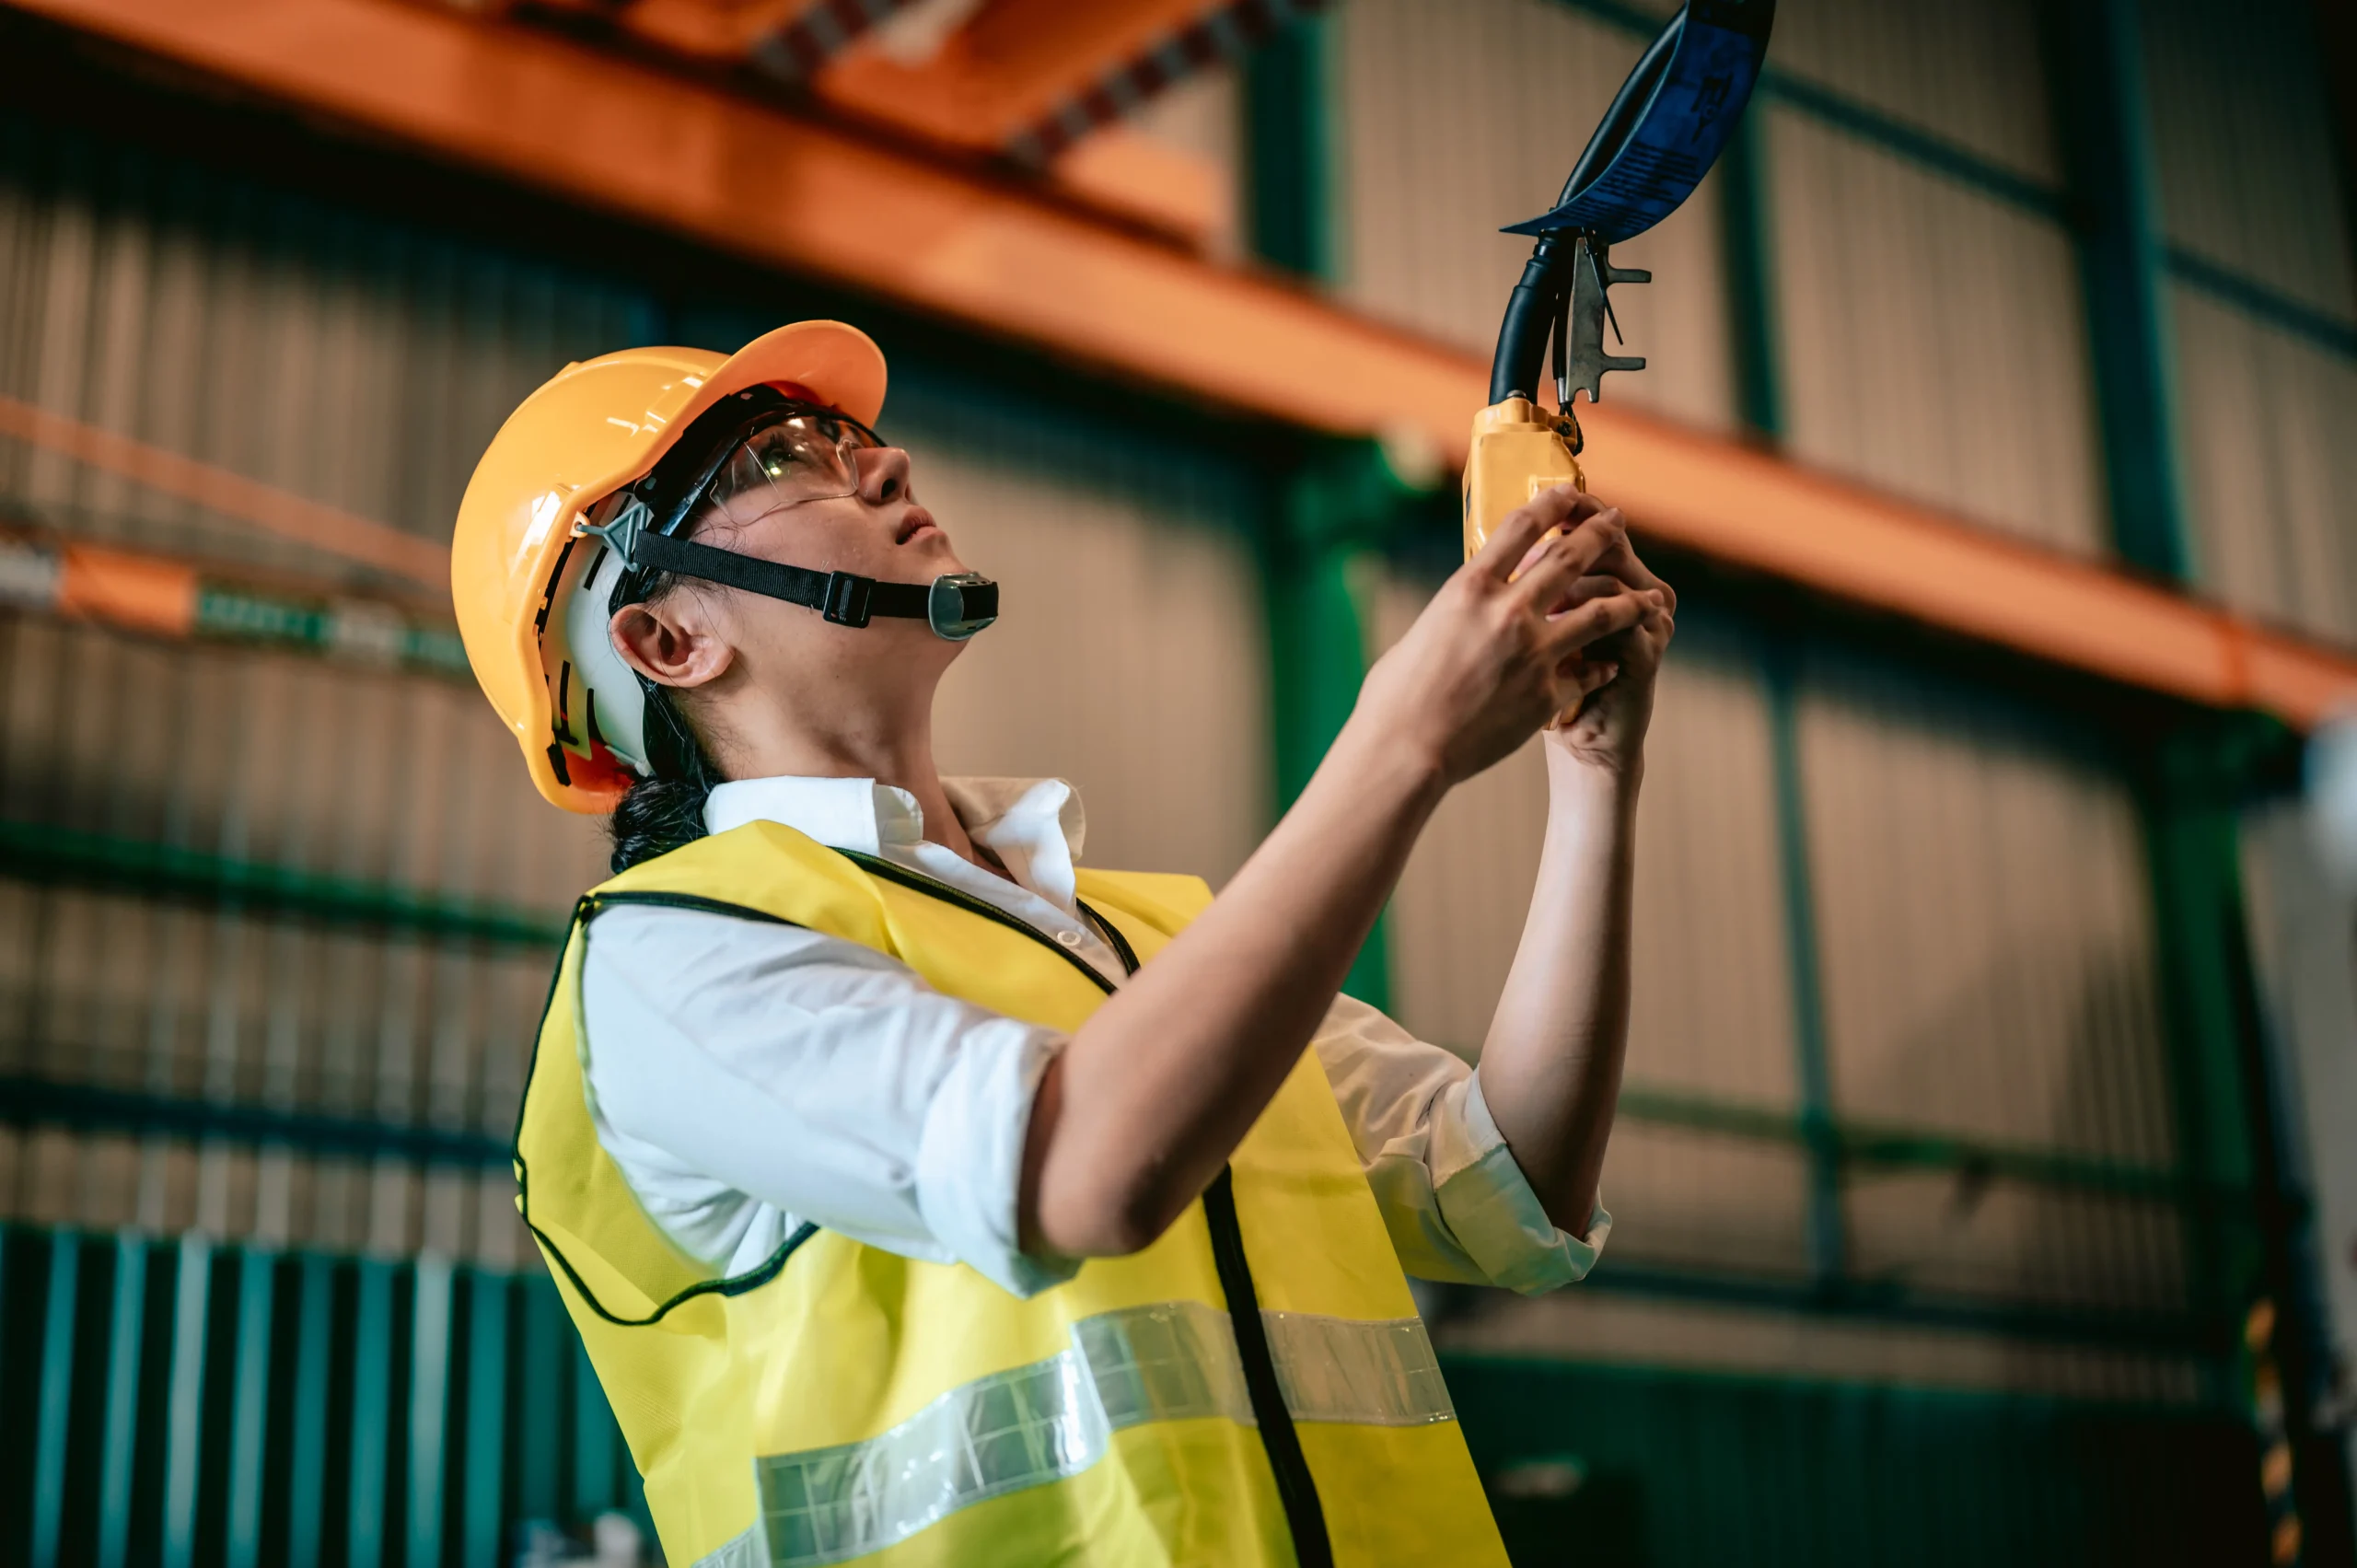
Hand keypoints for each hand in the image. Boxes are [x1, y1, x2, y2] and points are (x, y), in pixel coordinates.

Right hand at [1351, 485, 1654, 785]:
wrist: (1408, 749)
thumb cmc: (1395, 695)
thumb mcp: (1425, 629)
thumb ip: (1460, 610)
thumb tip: (1472, 600)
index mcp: (1469, 588)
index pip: (1521, 527)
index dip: (1551, 503)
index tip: (1569, 493)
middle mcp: (1508, 612)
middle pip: (1570, 558)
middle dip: (1600, 534)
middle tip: (1616, 520)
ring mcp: (1533, 653)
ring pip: (1601, 614)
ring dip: (1630, 601)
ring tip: (1649, 596)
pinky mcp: (1546, 694)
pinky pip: (1588, 672)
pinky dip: (1603, 666)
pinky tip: (1612, 665)